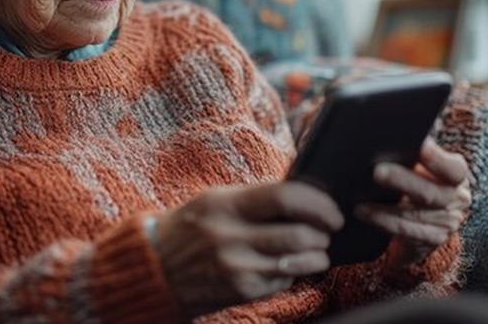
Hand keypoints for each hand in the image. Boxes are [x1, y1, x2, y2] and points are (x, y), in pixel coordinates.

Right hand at [154, 182, 343, 317]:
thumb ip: (255, 198)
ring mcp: (236, 267)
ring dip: (317, 256)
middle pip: (299, 233)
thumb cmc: (190, 228)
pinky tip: (286, 265)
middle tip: (326, 231)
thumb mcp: (215, 201)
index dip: (318, 204)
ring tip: (316, 251)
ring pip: (297, 261)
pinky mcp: (241, 291)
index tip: (331, 211)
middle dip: (323, 234)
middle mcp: (229, 236)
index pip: (285, 197)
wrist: (155, 267)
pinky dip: (292, 272)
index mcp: (225, 205)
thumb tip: (303, 196)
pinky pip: (282, 280)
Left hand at [355, 137, 470, 269]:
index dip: (438, 159)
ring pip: (414, 217)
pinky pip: (407, 235)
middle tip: (376, 172)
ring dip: (384, 211)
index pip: (453, 169)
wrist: (420, 215)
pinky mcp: (432, 240)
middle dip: (402, 182)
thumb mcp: (417, 162)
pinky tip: (363, 215)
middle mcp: (456, 199)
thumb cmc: (412, 176)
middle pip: (430, 193)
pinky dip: (383, 225)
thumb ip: (409, 149)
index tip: (420, 147)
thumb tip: (384, 130)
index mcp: (456, 174)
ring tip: (358, 203)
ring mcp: (447, 223)